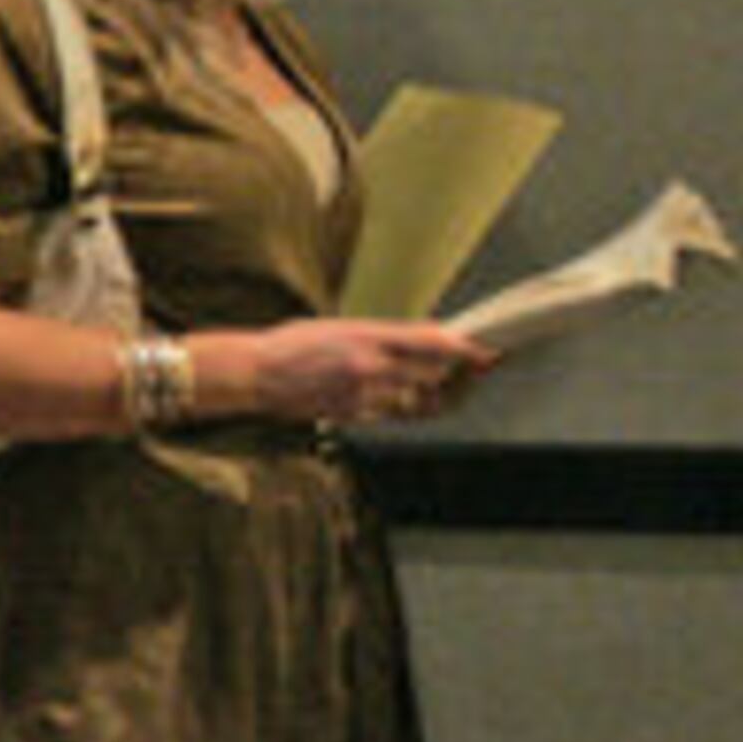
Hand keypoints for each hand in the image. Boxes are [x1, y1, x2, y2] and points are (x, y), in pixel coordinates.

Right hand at [241, 318, 495, 426]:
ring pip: (419, 400)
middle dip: (461, 374)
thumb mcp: (341, 326)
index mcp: (368, 337)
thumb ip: (386, 335)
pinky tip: (413, 400)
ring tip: (453, 387)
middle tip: (477, 369)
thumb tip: (428, 339)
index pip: (433, 344)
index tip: (487, 351)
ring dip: (441, 395)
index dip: (467, 350)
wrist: (255, 374)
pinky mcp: (352, 415)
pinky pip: (394, 415)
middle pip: (435, 375)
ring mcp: (362, 395)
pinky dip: (409, 408)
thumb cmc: (293, 344)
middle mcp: (370, 366)